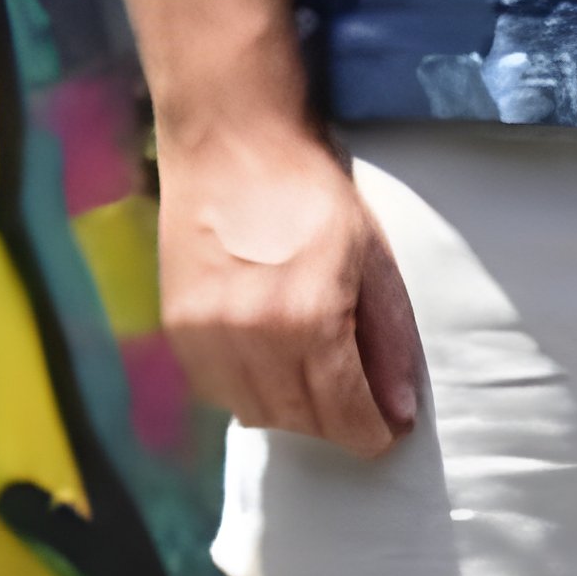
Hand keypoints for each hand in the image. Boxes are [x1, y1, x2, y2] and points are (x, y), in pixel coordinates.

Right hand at [158, 117, 424, 457]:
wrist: (230, 142)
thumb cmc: (311, 192)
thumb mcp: (371, 258)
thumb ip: (387, 340)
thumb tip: (399, 411)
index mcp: (309, 320)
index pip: (343, 415)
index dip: (371, 433)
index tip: (387, 432)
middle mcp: (251, 339)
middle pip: (301, 421)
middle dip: (336, 423)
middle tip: (356, 404)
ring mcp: (206, 337)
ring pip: (256, 414)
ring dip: (291, 412)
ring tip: (313, 381)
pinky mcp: (177, 330)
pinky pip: (217, 392)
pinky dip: (247, 391)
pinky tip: (268, 361)